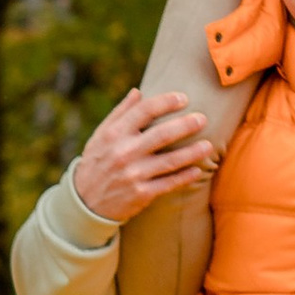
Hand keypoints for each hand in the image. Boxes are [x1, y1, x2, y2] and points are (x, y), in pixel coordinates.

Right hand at [70, 86, 217, 225]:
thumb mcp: (101, 136)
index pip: (144, 111)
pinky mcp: (141, 194)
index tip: (184, 98)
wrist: (85, 202)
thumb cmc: (97, 162)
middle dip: (186, 125)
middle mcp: (124, 152)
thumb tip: (138, 92)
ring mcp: (133, 174)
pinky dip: (184, 177)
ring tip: (209, 145)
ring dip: (192, 152)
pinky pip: (169, 184)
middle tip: (203, 119)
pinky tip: (198, 170)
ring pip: (170, 161)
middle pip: (162, 134)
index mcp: (114, 134)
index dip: (166, 102)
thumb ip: (120, 114)